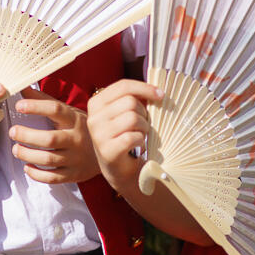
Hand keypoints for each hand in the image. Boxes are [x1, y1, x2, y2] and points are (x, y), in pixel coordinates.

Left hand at [10, 87, 99, 183]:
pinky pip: (52, 178)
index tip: (19, 105)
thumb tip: (22, 87)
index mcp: (75, 120)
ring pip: (48, 160)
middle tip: (13, 131)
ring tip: (16, 149)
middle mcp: (76, 139)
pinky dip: (36, 174)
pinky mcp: (74, 174)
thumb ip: (44, 100)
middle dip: (27, 135)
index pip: (56, 110)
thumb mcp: (69, 111)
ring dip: (27, 155)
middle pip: (50, 139)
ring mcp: (76, 158)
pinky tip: (27, 166)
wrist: (108, 150)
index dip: (36, 107)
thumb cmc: (81, 128)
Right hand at [85, 80, 160, 194]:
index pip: (123, 86)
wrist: (118, 169)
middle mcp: (93, 117)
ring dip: (144, 127)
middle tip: (143, 125)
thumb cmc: (124, 136)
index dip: (145, 88)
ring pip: (133, 118)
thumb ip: (132, 98)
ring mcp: (98, 134)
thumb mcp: (123, 113)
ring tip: (140, 135)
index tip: (161, 94)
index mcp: (96, 103)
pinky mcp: (107, 150)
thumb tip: (157, 90)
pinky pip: (134, 136)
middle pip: (130, 102)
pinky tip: (137, 145)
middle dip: (144, 113)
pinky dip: (141, 140)